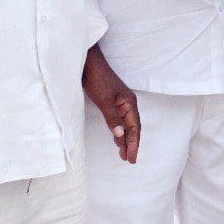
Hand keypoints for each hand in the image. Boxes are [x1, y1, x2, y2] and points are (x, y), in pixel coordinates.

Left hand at [83, 45, 139, 162]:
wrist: (88, 63)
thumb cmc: (97, 79)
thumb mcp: (104, 101)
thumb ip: (113, 119)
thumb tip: (121, 136)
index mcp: (130, 103)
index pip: (135, 128)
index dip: (134, 144)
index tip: (132, 158)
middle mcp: (128, 104)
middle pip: (133, 128)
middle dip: (132, 144)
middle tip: (130, 160)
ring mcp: (120, 103)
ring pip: (126, 125)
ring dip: (125, 139)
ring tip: (124, 154)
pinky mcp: (112, 102)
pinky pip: (119, 121)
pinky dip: (119, 131)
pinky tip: (117, 138)